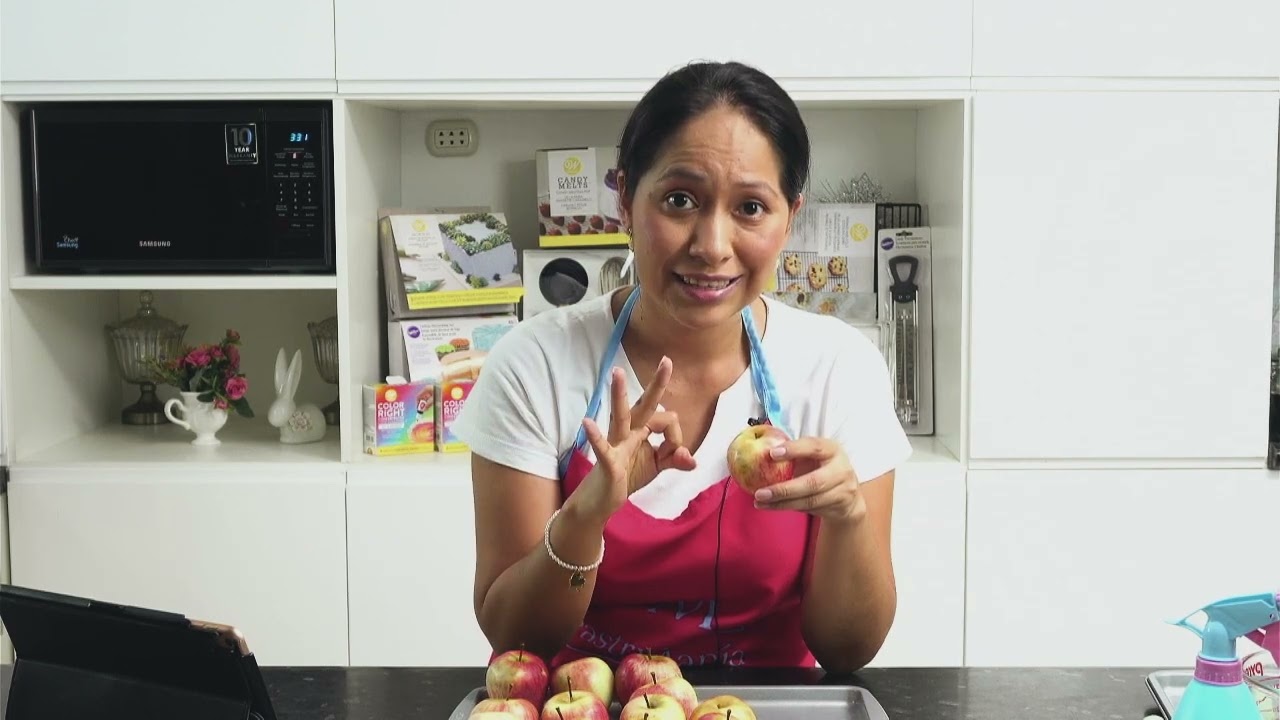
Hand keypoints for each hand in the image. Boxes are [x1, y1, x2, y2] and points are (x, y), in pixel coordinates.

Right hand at [573, 357, 696, 520]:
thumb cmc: (627, 475)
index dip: (676, 437)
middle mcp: (629, 431)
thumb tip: (692, 460)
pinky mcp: (608, 461)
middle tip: (667, 360)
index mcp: (642, 429)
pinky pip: (603, 447)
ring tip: (617, 373)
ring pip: (620, 416)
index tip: (674, 453)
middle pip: (645, 404)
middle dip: (657, 384)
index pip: (667, 421)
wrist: (602, 500)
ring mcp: (616, 444)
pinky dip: (595, 436)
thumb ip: (674, 459)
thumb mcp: (656, 466)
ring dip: (619, 395)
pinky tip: (587, 422)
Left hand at [751, 437, 865, 523]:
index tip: (771, 453)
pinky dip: (788, 507)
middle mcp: (841, 469)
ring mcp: (843, 490)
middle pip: (813, 482)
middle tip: (760, 492)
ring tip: (760, 502)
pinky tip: (772, 506)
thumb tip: (761, 450)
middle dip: (784, 489)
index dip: (794, 449)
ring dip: (782, 503)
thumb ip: (795, 453)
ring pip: (810, 500)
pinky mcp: (839, 507)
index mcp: (832, 449)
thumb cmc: (822, 469)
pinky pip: (810, 509)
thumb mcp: (814, 456)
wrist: (849, 498)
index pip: (814, 446)